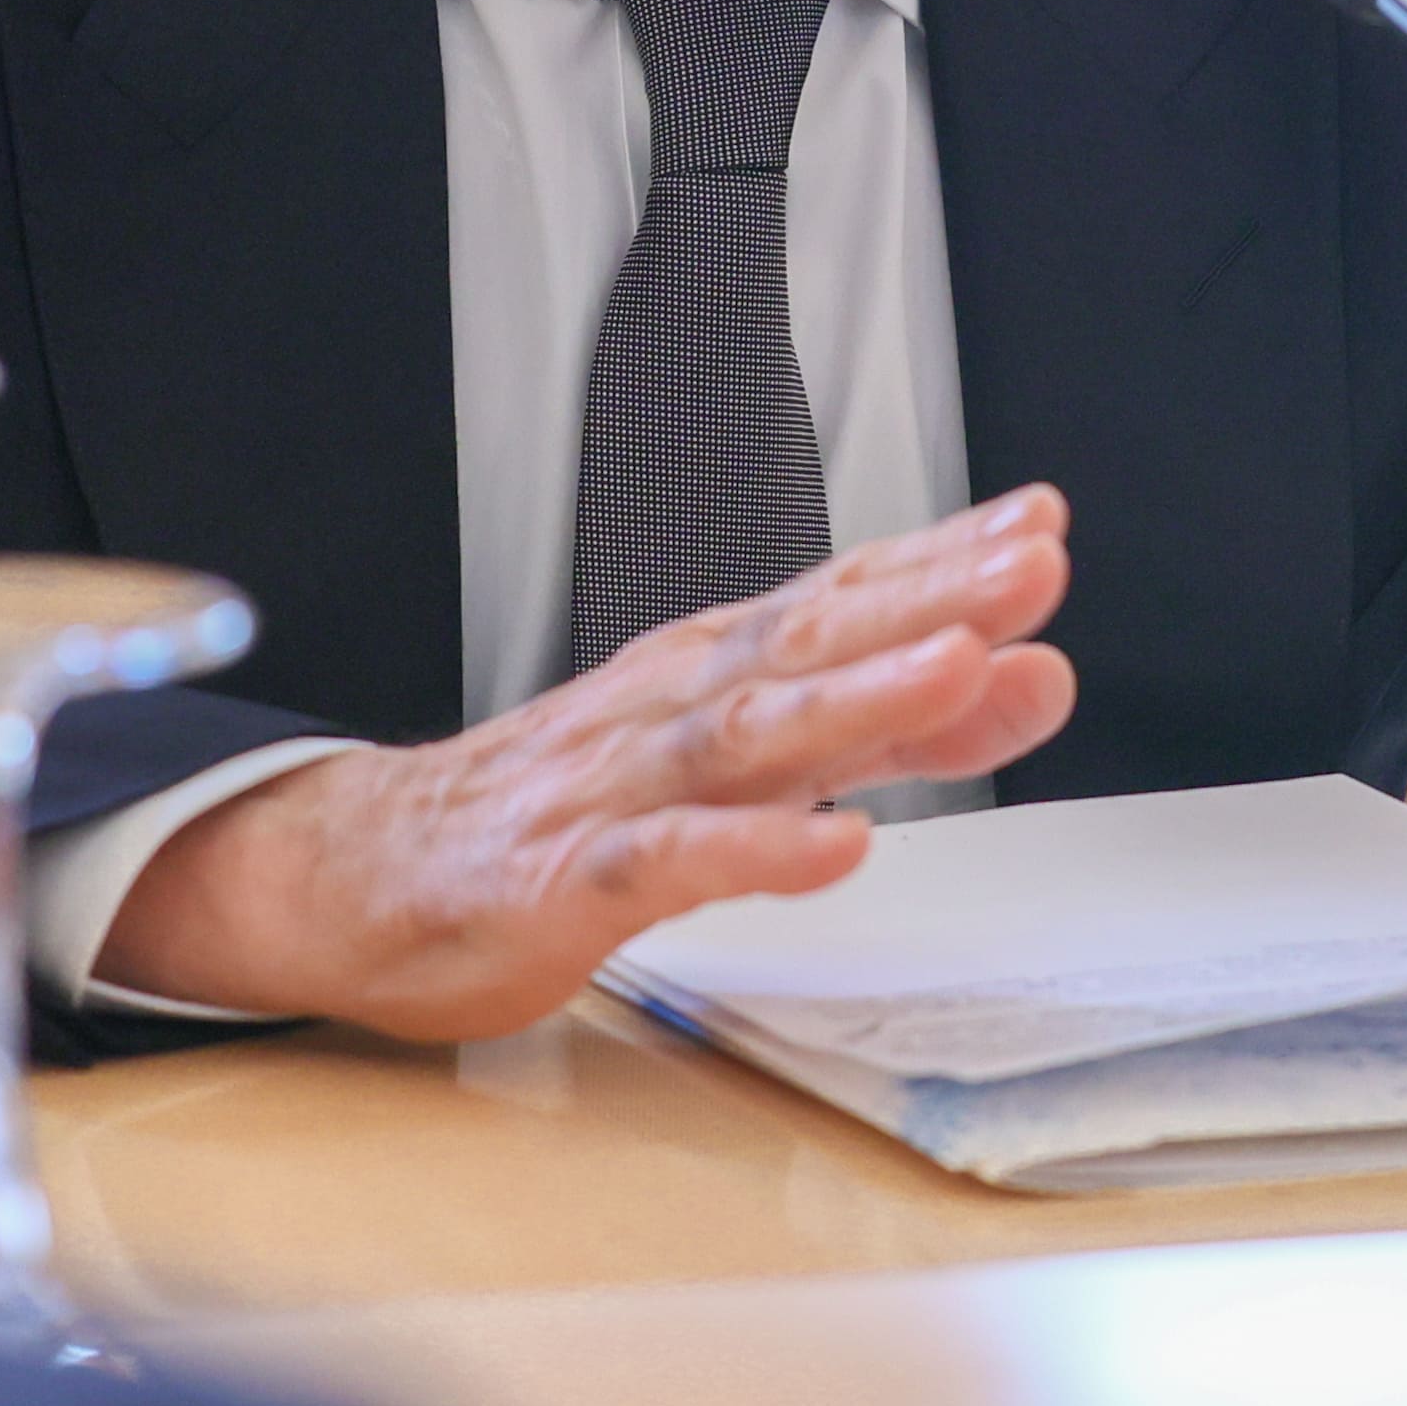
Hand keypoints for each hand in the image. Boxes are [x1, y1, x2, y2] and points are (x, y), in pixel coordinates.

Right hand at [98, 486, 1078, 1038]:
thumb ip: (891, 728)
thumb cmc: (569, 806)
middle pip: (812, 639)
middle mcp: (676, 704)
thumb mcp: (748, 760)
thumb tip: (1024, 675)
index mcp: (715, 666)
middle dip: (928, 599)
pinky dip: (758, 850)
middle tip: (1033, 566)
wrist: (365, 873)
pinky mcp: (570, 882)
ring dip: (862, 696)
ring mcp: (621, 787)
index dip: (943, 559)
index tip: (1041, 523)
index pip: (842, 595)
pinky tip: (839, 845)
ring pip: (753, 731)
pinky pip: (671, 861)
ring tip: (962, 666)